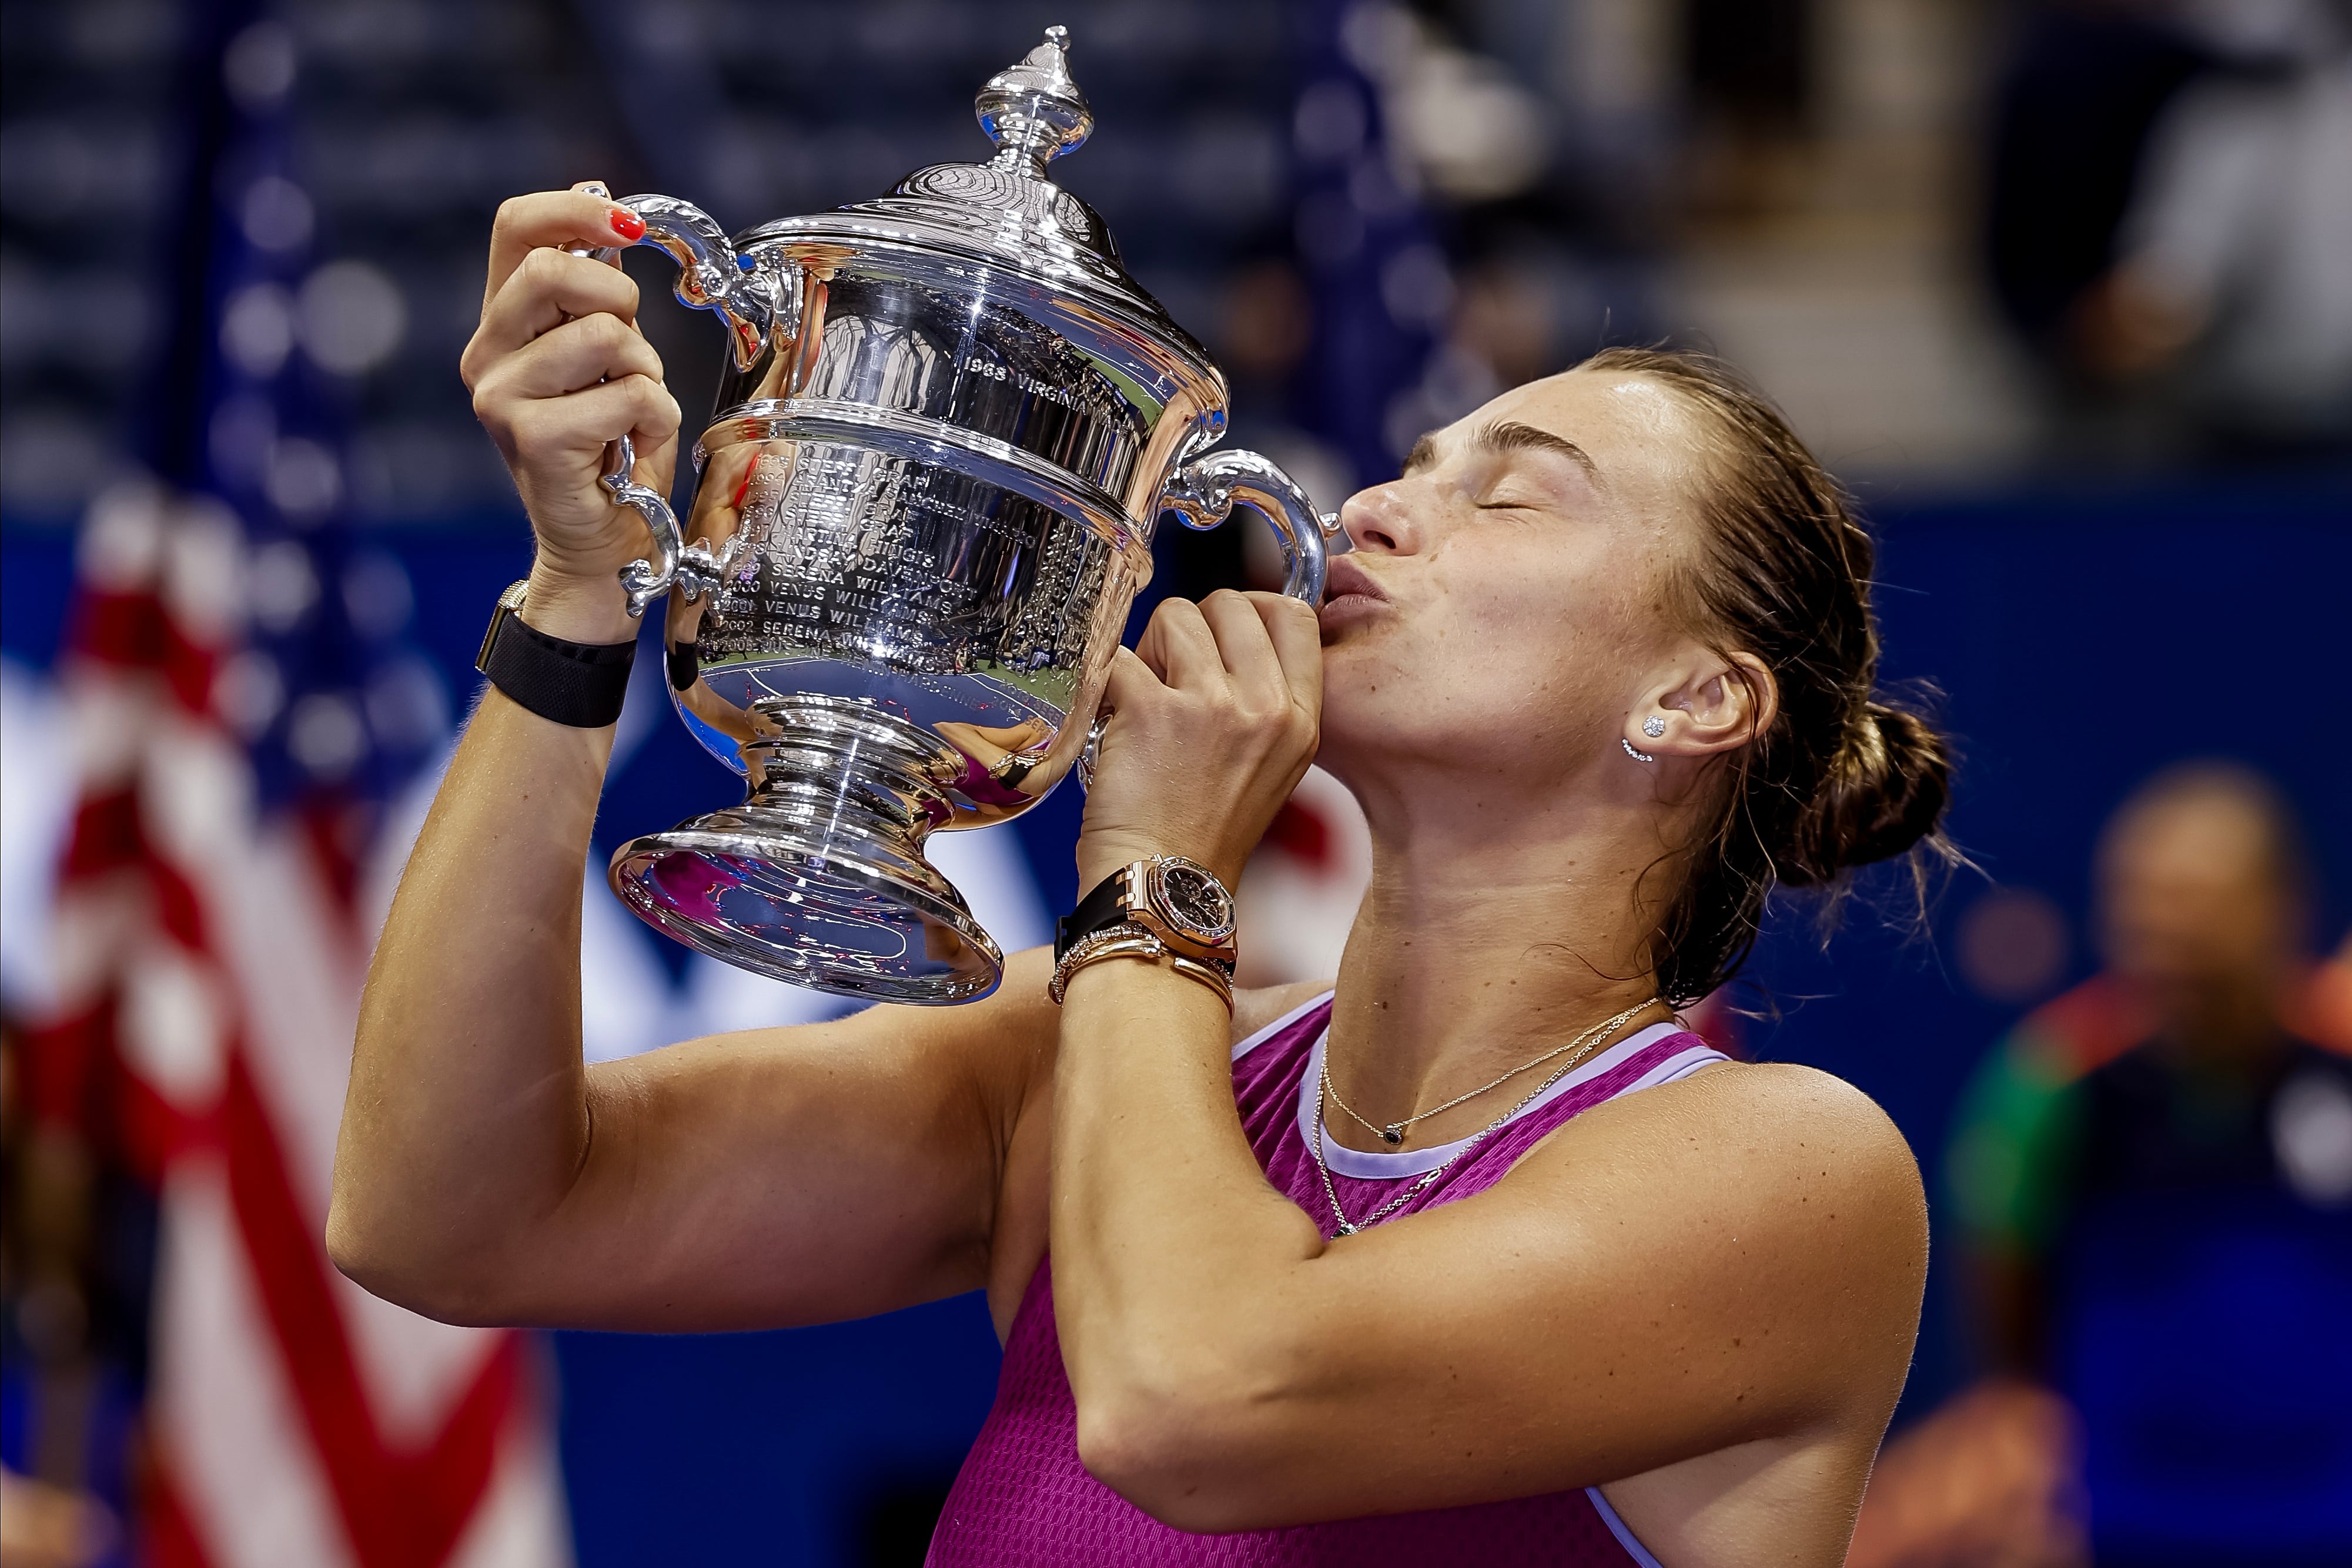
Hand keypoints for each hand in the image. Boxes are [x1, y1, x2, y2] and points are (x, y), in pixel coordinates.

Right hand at [460, 181, 680, 640]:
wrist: (603, 542)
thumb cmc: (611, 448)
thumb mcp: (610, 355)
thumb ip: (598, 293)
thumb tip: (604, 202)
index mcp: (503, 323)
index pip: (516, 226)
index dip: (576, 209)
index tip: (628, 226)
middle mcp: (486, 355)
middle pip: (553, 269)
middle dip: (620, 301)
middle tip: (631, 355)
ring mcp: (500, 398)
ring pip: (604, 335)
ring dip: (645, 372)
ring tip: (631, 412)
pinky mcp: (533, 440)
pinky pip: (629, 395)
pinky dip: (655, 420)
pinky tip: (632, 447)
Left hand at [1075, 590, 1321, 893]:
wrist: (1163, 888)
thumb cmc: (1203, 834)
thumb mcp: (1269, 768)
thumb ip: (1264, 702)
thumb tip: (1231, 636)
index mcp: (1300, 721)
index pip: (1297, 616)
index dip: (1254, 607)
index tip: (1223, 628)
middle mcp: (1265, 708)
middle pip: (1234, 604)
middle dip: (1195, 625)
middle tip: (1174, 674)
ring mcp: (1212, 707)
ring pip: (1177, 616)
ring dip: (1152, 646)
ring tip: (1145, 697)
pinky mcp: (1153, 711)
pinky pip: (1122, 656)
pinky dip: (1107, 679)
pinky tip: (1112, 714)